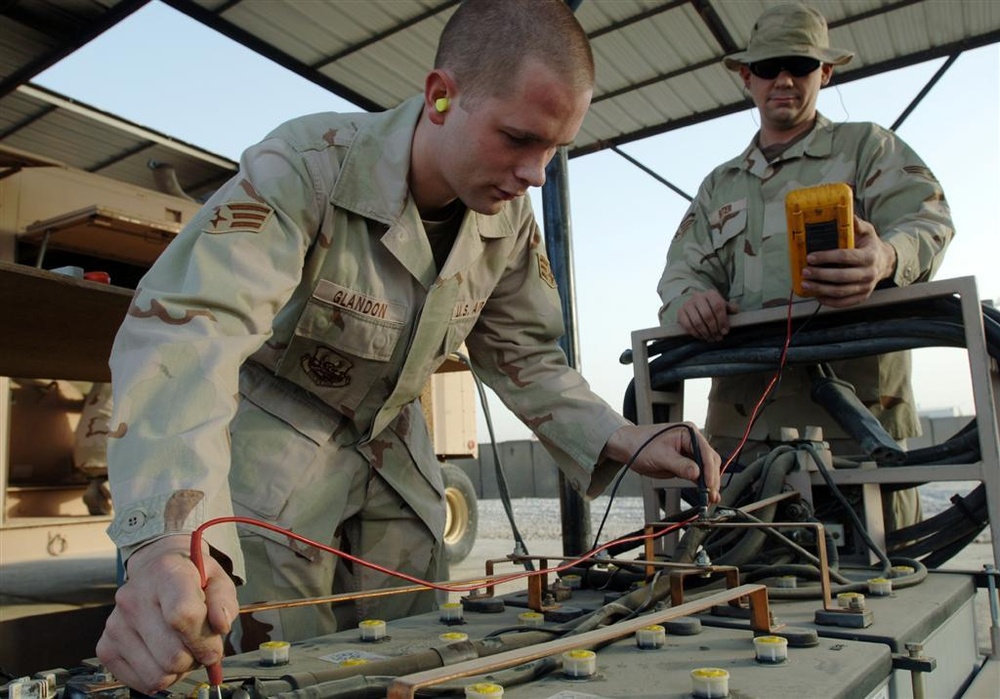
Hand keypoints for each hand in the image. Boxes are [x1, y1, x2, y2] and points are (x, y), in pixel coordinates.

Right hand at [96, 535, 236, 692]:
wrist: (154, 572)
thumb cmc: (191, 579)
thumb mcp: (218, 579)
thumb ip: (224, 601)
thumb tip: (221, 626)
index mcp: (165, 573)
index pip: (183, 615)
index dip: (205, 639)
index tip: (215, 644)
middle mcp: (133, 598)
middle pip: (173, 655)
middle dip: (196, 657)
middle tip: (199, 644)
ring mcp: (115, 625)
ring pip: (158, 675)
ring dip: (179, 670)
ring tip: (182, 648)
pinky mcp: (106, 648)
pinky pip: (143, 683)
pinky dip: (161, 677)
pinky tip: (164, 655)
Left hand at [604, 423, 721, 501]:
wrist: (629, 448)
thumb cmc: (640, 445)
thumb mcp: (661, 456)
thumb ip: (680, 465)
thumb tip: (697, 473)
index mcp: (688, 433)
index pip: (705, 452)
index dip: (709, 470)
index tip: (709, 485)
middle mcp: (692, 441)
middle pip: (709, 461)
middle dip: (711, 478)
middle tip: (711, 495)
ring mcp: (689, 452)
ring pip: (706, 468)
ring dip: (709, 483)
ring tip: (711, 498)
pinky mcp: (685, 462)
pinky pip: (698, 473)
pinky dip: (702, 483)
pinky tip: (706, 494)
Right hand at [677, 290, 739, 341]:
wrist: (695, 305)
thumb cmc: (712, 307)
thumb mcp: (722, 306)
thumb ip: (730, 308)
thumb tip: (735, 310)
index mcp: (711, 294)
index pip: (718, 306)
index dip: (722, 320)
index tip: (725, 331)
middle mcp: (698, 297)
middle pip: (707, 315)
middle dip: (714, 329)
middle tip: (718, 337)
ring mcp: (688, 304)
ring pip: (697, 321)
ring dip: (705, 333)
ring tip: (711, 338)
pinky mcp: (680, 312)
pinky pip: (688, 325)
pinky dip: (696, 333)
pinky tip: (702, 337)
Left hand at [800, 215, 896, 307]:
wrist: (885, 262)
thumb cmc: (870, 245)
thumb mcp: (867, 231)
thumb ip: (856, 224)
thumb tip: (846, 213)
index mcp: (869, 256)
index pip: (845, 257)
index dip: (826, 257)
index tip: (811, 257)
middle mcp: (869, 274)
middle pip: (841, 277)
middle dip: (820, 275)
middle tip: (805, 271)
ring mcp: (866, 287)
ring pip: (840, 292)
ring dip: (820, 289)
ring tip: (806, 284)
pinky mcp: (861, 297)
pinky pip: (843, 303)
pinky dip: (828, 301)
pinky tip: (816, 295)